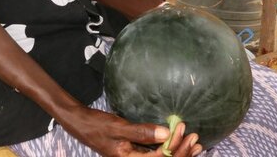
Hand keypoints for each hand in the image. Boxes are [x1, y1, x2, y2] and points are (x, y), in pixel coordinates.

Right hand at [64, 106, 201, 156]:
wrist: (81, 123)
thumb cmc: (97, 125)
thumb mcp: (119, 128)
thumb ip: (141, 132)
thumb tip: (166, 134)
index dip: (175, 147)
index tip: (184, 129)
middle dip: (181, 153)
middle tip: (196, 139)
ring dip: (178, 153)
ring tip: (195, 144)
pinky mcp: (135, 152)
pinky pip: (156, 155)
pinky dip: (169, 149)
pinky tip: (179, 143)